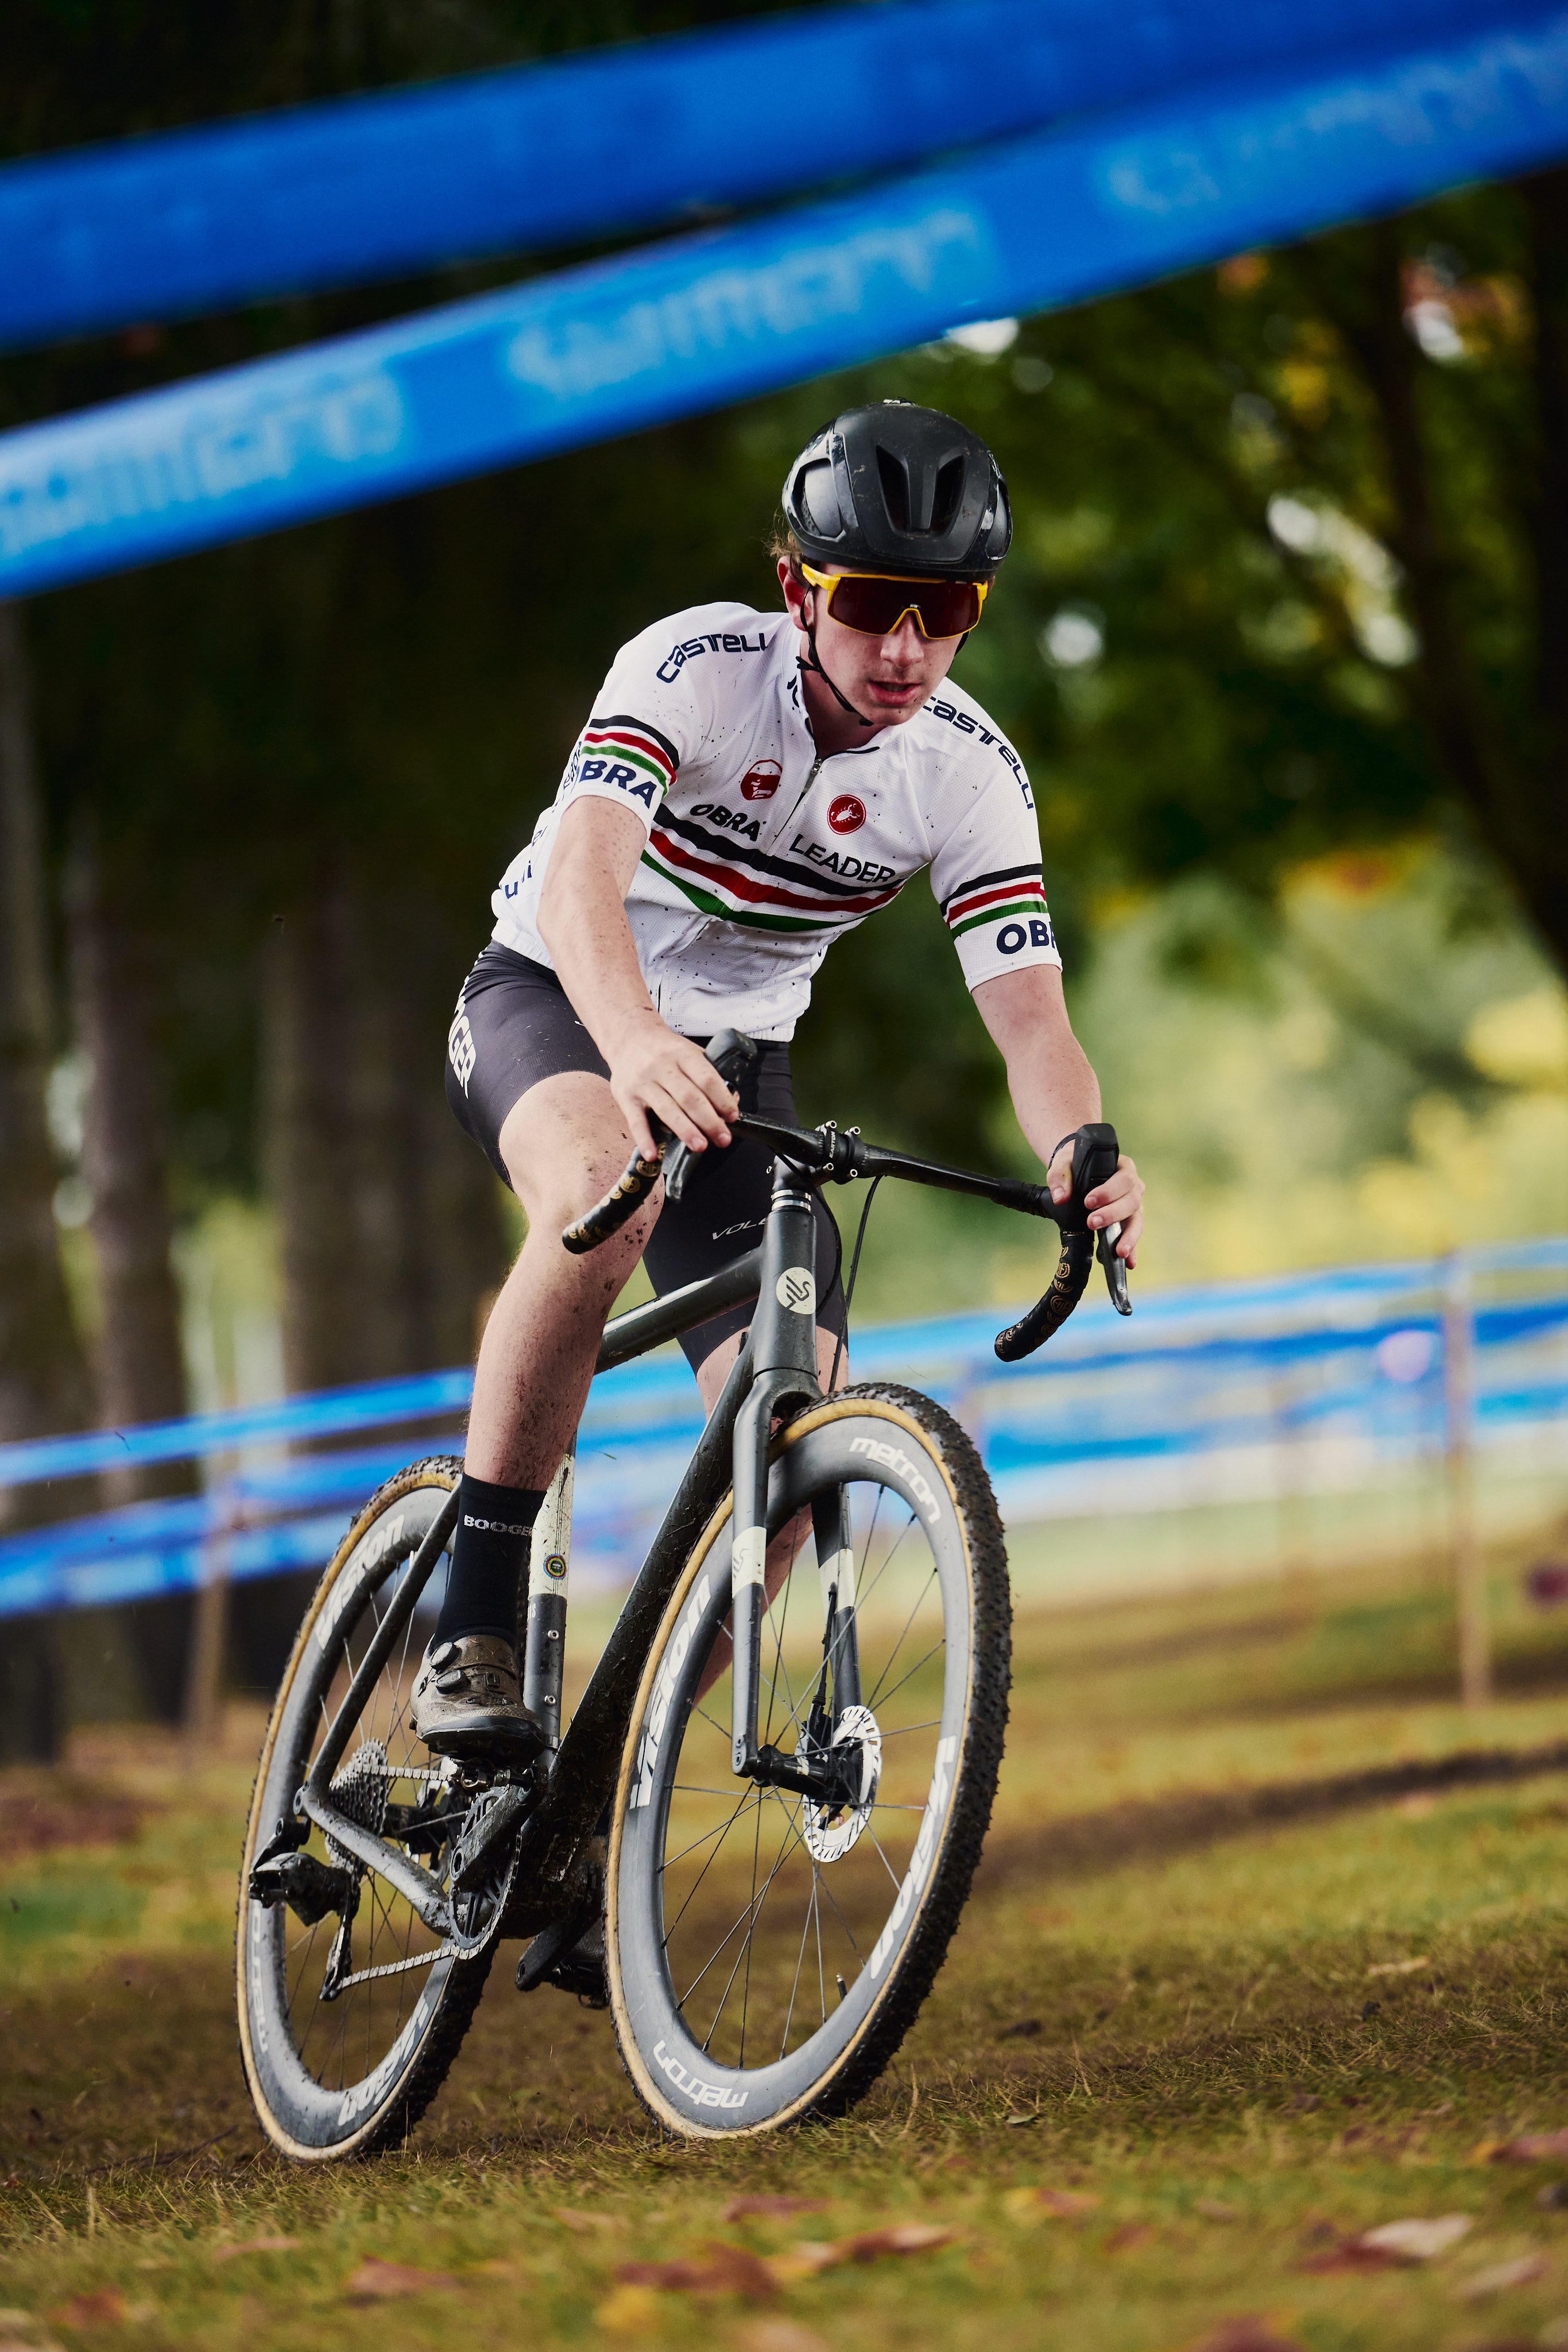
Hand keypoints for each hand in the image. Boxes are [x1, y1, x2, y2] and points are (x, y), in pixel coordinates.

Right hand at [607, 1012, 738, 1159]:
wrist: (628, 1037)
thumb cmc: (664, 1049)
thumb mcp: (688, 1051)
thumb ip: (708, 1074)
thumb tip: (731, 1102)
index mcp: (682, 1054)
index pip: (706, 1078)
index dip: (722, 1099)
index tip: (732, 1116)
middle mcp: (662, 1067)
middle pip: (689, 1097)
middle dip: (709, 1121)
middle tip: (723, 1139)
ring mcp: (643, 1083)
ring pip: (667, 1109)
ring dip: (685, 1130)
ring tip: (700, 1146)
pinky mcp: (625, 1096)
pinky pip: (635, 1121)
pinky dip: (644, 1139)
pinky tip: (653, 1154)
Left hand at [1046, 1142, 1144, 1267]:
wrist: (1078, 1169)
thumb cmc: (1075, 1163)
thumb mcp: (1064, 1163)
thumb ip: (1060, 1177)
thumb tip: (1060, 1198)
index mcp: (1122, 1167)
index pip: (1123, 1179)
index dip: (1109, 1192)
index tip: (1089, 1201)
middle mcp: (1133, 1186)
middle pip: (1132, 1201)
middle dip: (1112, 1215)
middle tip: (1092, 1223)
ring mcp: (1133, 1204)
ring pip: (1136, 1220)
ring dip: (1128, 1237)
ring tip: (1119, 1252)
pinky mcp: (1129, 1219)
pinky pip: (1132, 1234)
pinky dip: (1131, 1248)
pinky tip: (1128, 1262)